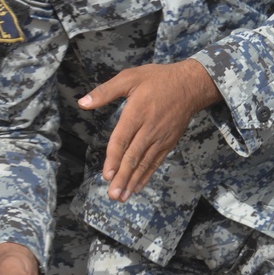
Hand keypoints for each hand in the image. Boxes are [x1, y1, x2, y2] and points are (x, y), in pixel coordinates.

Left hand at [79, 58, 221, 201]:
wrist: (190, 85)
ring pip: (144, 163)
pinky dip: (146, 176)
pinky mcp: (168, 143)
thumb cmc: (157, 79)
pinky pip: (155, 162)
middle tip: (113, 195)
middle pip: (133, 157)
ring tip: (122, 197)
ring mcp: (160, 138)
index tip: (107, 175)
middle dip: (122, 178)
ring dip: (132, 182)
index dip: (114, 159)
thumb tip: (82, 103)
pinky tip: (136, 187)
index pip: (122, 140)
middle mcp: (149, 129)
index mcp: (137, 113)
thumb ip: (105, 91)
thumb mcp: (130, 77)